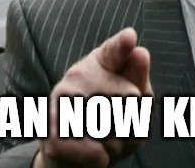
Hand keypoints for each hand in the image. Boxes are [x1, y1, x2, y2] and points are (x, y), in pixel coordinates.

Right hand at [36, 28, 152, 167]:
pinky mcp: (53, 132)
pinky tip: (90, 152)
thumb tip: (141, 53)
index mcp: (102, 62)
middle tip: (117, 126)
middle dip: (133, 121)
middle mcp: (78, 74)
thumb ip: (137, 78)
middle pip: (131, 99)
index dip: (121, 47)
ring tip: (102, 139)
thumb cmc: (108, 123)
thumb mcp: (131, 101)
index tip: (129, 38)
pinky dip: (100, 158)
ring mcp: (61, 100)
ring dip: (116, 143)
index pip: (114, 52)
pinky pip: (96, 153)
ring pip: (114, 129)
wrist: (70, 155)